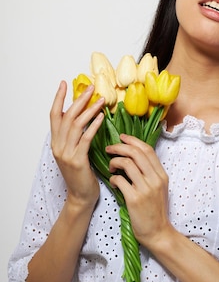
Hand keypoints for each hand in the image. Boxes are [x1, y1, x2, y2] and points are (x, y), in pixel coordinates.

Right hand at [50, 81, 104, 207]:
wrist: (81, 197)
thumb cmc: (81, 175)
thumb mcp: (75, 153)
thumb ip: (75, 138)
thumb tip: (84, 117)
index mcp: (56, 143)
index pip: (54, 115)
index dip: (59, 98)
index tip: (64, 83)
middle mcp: (58, 146)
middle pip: (66, 116)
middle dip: (78, 100)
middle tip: (90, 87)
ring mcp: (66, 153)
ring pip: (75, 125)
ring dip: (89, 110)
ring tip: (100, 99)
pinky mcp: (77, 160)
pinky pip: (85, 139)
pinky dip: (93, 126)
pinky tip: (101, 117)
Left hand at [105, 135, 171, 248]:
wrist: (157, 233)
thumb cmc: (154, 211)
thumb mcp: (158, 189)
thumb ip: (149, 174)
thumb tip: (133, 158)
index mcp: (161, 175)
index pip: (147, 150)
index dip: (132, 141)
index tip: (121, 138)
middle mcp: (155, 179)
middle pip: (136, 153)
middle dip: (119, 147)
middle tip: (109, 149)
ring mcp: (146, 189)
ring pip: (127, 163)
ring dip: (114, 162)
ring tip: (110, 168)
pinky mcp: (135, 199)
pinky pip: (120, 180)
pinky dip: (113, 179)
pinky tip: (112, 183)